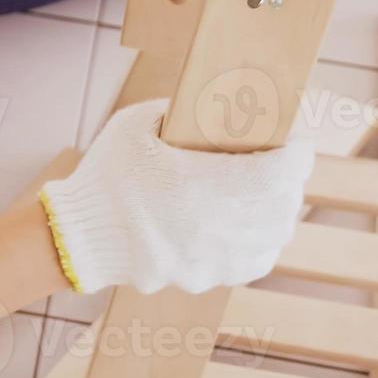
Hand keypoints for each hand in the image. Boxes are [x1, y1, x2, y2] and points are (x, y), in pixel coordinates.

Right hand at [37, 99, 313, 293]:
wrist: (77, 235)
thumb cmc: (106, 175)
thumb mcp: (137, 125)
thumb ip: (180, 111)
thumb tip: (218, 100)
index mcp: (196, 184)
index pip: (275, 173)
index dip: (299, 155)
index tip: (300, 141)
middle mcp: (210, 226)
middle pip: (282, 205)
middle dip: (292, 179)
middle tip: (286, 161)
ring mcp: (208, 258)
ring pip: (273, 236)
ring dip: (281, 209)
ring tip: (272, 191)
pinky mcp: (202, 277)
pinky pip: (254, 262)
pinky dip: (263, 240)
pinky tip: (254, 223)